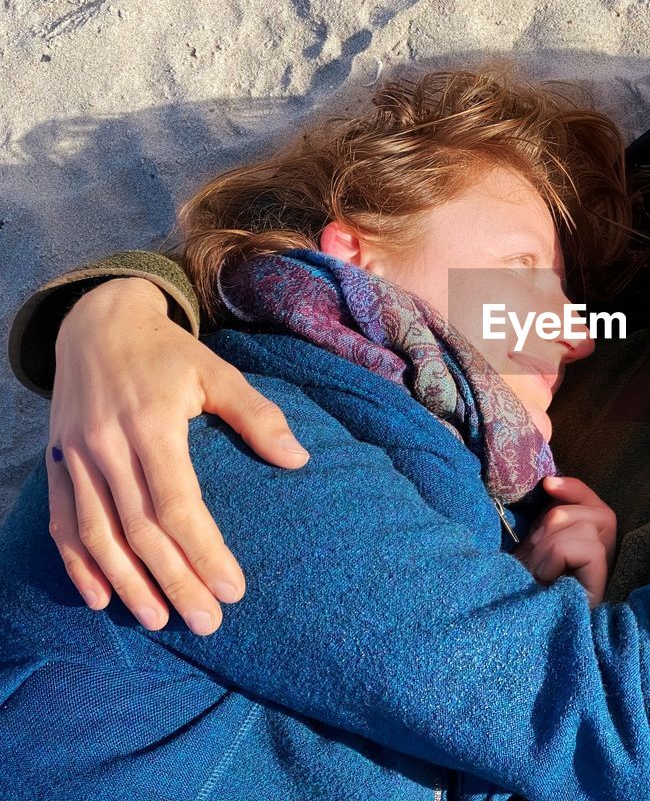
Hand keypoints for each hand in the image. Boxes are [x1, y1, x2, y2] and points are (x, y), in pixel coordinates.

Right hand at [47, 277, 310, 633]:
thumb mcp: (217, 372)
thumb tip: (298, 460)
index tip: (233, 589)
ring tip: (159, 619)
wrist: (96, 323)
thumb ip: (257, 415)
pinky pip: (62, 523)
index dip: (204, 552)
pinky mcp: (55, 464)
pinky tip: (103, 598)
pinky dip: (79, 565)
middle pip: (139, 531)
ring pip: (97, 535)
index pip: (177, 505)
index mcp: (151, 424)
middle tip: (206, 621)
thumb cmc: (168, 354)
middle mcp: (107, 446)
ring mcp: (74, 458)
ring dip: (127, 584)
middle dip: (174, 581)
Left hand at [516, 476, 616, 606]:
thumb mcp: (533, 542)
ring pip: (587, 528)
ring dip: (551, 544)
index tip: (547, 484)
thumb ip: (548, 518)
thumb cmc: (519, 583)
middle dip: (556, 520)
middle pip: (598, 512)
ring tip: (537, 568)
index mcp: (587, 543)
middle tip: (534, 547)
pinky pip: (588, 548)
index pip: (595, 504)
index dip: (575, 489)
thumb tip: (550, 482)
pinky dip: (559, 555)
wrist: (511, 623)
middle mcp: (602, 558)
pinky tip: (546, 576)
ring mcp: (602, 574)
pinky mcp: (599, 588)